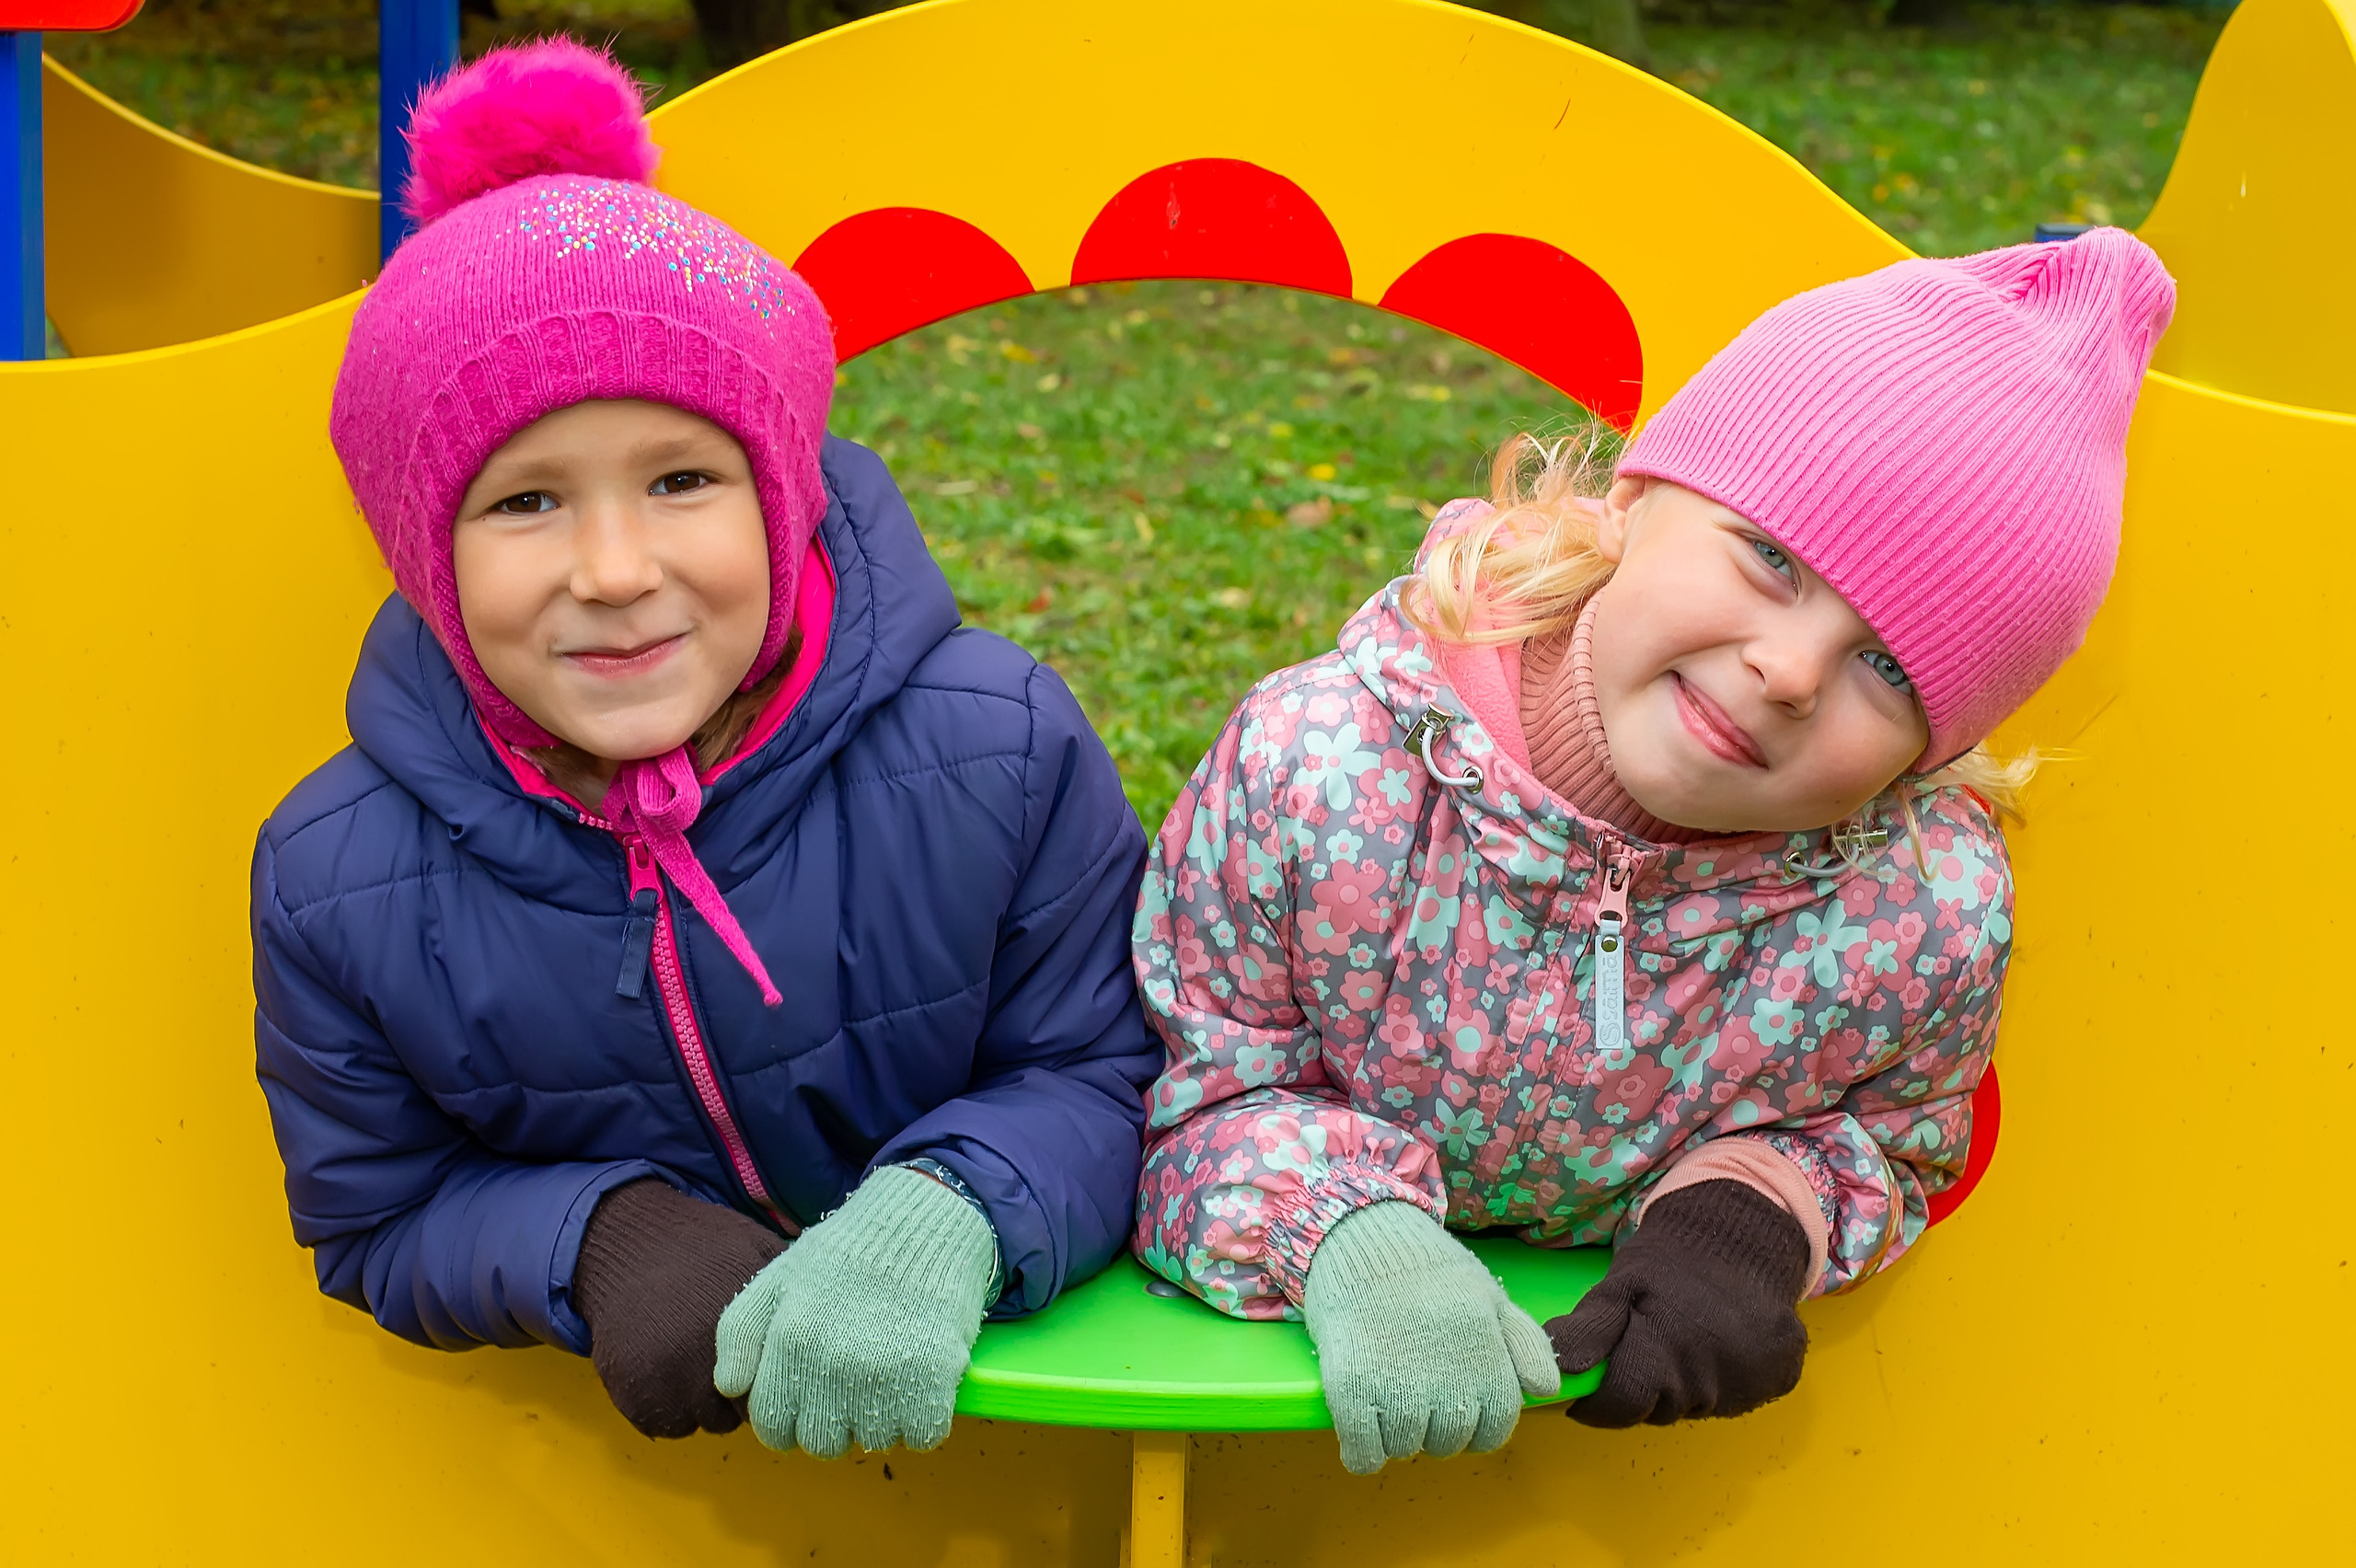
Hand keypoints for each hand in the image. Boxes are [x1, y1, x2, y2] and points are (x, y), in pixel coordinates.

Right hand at [572, 1178, 785, 1437]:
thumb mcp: (757, 1250)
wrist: (628, 1244)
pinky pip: (663, 1426)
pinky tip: (667, 1369)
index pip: (774, 1387)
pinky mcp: (630, 1393)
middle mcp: (704, 1360)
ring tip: (694, 1361)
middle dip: (740, 1396)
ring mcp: (664, 1380)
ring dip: (703, 1405)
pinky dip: (667, 1408)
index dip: (772, 1378)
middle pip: (739, 1413)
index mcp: (742, 1327)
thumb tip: (832, 1320)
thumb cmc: (704, 1248)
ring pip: (701, 1423)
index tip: (765, 1362)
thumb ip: (794, 1289)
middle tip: (728, 1362)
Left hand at [714, 1166, 996, 1456]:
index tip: (808, 1399)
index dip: (788, 1419)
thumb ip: (738, 1332)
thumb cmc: (847, 1251)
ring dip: (882, 1420)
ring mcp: (884, 1377)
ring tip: (888, 1376)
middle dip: (833, 1423)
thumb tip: (729, 1388)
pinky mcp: (935, 1379)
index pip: (772, 1428)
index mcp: (789, 1342)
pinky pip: (924, 1436)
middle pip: (823, 1444)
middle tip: (850, 1386)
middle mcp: (831, 1367)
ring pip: (875, 1442)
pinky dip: (925, 1418)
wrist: (923, 1221)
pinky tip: (920, 1383)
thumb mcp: (777, 1278)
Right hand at [1303, 1201, 1560, 1474]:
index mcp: (1487, 1359)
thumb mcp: (1489, 1295)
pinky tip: (1363, 1424)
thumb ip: (1525, 1343)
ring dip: (1397, 1435)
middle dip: (1435, 1427)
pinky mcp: (1350, 1390)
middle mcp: (1448, 1382)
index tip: (1455, 1402)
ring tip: (1388, 1392)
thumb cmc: (1428, 1268)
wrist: (1362, 1235)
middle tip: (1416, 1388)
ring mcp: (1397, 1389)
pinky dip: (1363, 1452)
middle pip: (1448, 1444)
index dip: (1476, 1424)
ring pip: (1405, 1449)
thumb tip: (1547, 1389)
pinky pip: (1364, 1456)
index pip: (1494, 1430)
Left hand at [1545, 1179, 1811, 1426]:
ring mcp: (1750, 1381)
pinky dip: (1725, 1380)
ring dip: (1686, 1385)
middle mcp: (1709, 1376)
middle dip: (1644, 1388)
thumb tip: (1558, 1370)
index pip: (1622, 1405)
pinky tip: (1722, 1344)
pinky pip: (1740, 1397)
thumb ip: (1587, 1329)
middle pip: (1661, 1409)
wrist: (1741, 1235)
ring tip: (1686, 1337)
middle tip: (1647, 1346)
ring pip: (1699, 1406)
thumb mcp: (1617, 1285)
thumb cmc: (1668, 1265)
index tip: (1593, 1390)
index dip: (1600, 1404)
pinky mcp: (1780, 1379)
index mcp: (1662, 1350)